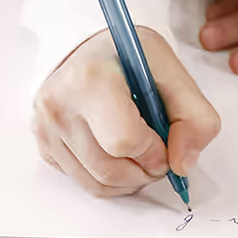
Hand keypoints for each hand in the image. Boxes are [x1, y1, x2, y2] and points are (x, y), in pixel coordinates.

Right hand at [33, 28, 220, 197]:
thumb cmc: (128, 59)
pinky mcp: (42, 145)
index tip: (163, 139)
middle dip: (145, 172)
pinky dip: (108, 179)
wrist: (91, 52)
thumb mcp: (172, 73)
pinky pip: (82, 183)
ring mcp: (45, 127)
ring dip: (129, 181)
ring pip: (97, 185)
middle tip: (157, 153)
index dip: (154, 152)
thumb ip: (195, 119)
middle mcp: (59, 104)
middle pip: (110, 171)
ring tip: (140, 155)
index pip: (124, 142)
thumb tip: (182, 165)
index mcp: (90, 79)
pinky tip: (116, 154)